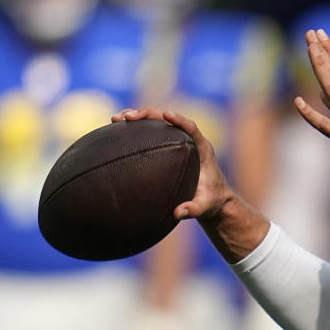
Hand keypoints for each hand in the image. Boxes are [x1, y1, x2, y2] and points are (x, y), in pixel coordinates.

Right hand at [111, 107, 233, 221]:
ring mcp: (177, 142)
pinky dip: (135, 131)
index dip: (179, 120)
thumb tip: (179, 214)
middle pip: (168, 120)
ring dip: (137, 119)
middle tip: (127, 117)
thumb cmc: (211, 201)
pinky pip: (151, 134)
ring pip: (157, 124)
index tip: (166, 115)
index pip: (191, 128)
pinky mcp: (168, 147)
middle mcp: (189, 141)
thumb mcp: (205, 206)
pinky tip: (116, 133)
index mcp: (203, 149)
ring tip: (115, 120)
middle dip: (148, 115)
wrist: (213, 200)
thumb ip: (195, 210)